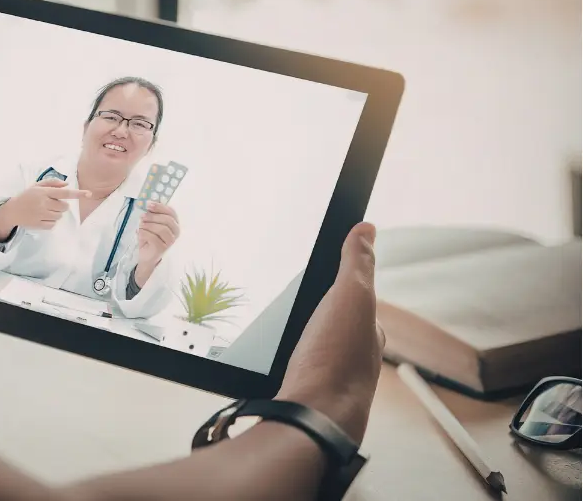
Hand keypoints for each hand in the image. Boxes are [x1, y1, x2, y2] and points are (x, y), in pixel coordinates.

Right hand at [0, 180, 90, 238]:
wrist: (12, 211)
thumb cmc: (26, 196)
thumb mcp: (36, 186)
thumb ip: (52, 183)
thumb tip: (67, 184)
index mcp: (43, 192)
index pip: (64, 193)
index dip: (78, 194)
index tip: (89, 193)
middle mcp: (43, 203)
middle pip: (64, 206)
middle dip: (61, 205)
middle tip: (51, 203)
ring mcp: (41, 215)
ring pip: (60, 216)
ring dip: (56, 213)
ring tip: (45, 210)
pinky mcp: (40, 224)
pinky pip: (54, 224)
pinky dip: (51, 221)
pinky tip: (42, 217)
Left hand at [136, 201, 179, 270]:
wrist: (146, 256)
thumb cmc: (149, 238)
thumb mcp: (150, 224)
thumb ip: (152, 214)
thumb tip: (148, 203)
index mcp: (174, 224)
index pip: (171, 212)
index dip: (160, 207)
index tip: (149, 204)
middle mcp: (175, 232)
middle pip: (167, 220)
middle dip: (153, 216)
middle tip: (142, 216)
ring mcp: (170, 242)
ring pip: (162, 229)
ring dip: (148, 225)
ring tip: (140, 225)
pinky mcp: (162, 249)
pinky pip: (154, 238)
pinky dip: (144, 233)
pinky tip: (139, 232)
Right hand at [275, 222, 383, 443]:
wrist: (312, 416)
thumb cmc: (336, 360)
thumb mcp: (350, 297)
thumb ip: (357, 264)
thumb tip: (368, 229)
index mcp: (367, 330)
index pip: (357, 297)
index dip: (341, 281)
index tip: (322, 269)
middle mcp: (354, 356)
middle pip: (335, 323)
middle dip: (318, 311)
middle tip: (296, 298)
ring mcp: (330, 376)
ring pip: (316, 346)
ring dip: (302, 337)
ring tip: (283, 326)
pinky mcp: (305, 391)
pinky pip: (299, 365)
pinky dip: (290, 358)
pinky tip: (277, 356)